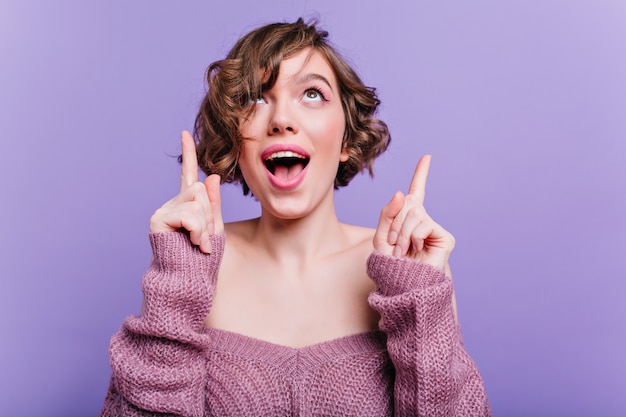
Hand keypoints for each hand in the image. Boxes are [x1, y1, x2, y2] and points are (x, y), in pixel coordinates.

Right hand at [149, 130, 223, 252]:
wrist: (187, 282)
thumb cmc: (202, 261)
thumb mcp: (215, 229)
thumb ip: (213, 204)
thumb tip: (211, 176)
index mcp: (188, 206)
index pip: (189, 175)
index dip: (188, 154)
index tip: (185, 133)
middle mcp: (173, 205)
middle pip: (199, 189)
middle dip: (209, 215)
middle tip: (205, 238)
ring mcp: (164, 211)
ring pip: (195, 200)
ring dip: (204, 225)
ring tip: (199, 243)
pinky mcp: (158, 219)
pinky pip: (188, 213)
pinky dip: (197, 229)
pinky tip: (193, 243)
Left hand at [373, 155, 454, 270]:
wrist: (403, 285)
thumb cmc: (391, 265)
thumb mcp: (381, 236)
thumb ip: (388, 213)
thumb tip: (402, 192)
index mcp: (408, 218)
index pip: (415, 192)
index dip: (421, 174)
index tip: (427, 157)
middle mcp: (424, 220)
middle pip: (407, 204)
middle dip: (395, 223)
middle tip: (395, 244)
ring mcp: (435, 228)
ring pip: (414, 214)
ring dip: (402, 233)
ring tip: (402, 250)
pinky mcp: (445, 238)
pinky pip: (424, 224)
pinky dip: (414, 237)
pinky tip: (415, 249)